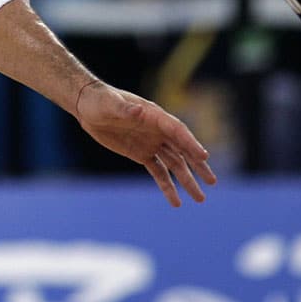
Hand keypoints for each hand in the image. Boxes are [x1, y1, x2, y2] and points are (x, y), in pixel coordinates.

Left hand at [75, 79, 216, 206]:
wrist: (88, 106)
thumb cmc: (100, 100)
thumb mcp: (110, 104)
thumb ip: (125, 109)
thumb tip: (139, 111)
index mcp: (154, 116)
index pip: (177, 131)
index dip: (190, 143)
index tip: (203, 157)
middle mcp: (158, 130)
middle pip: (183, 149)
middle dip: (198, 165)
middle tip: (212, 182)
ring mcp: (151, 143)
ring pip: (175, 163)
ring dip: (187, 180)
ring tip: (200, 198)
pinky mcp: (141, 154)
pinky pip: (158, 171)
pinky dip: (167, 186)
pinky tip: (176, 202)